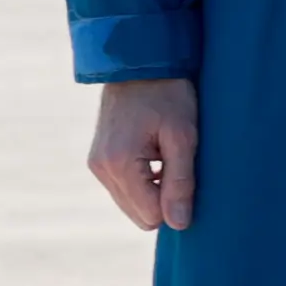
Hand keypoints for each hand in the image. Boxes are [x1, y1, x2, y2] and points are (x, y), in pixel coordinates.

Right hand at [89, 77, 198, 230]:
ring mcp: (97, 165)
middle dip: (163, 197)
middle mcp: (101, 169)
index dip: (176, 202)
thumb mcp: (184, 135)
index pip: (151, 217)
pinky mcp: (98, 159)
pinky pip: (124, 187)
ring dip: (153, 187)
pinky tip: (155, 152)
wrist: (140, 61)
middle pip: (139, 215)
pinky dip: (143, 179)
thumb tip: (179, 224)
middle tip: (177, 161)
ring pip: (131, 204)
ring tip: (166, 153)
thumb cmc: (168, 93)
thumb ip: (180, 182)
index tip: (188, 172)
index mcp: (120, 165)